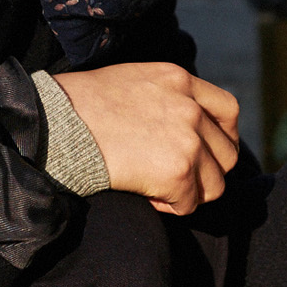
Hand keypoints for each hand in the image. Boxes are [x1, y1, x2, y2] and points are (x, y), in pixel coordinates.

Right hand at [51, 63, 240, 214]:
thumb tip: (180, 128)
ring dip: (189, 193)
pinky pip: (188, 205)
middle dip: (206, 172)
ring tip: (157, 188)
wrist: (58, 125)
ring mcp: (188, 140)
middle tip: (176, 178)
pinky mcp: (177, 172)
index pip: (228, 110)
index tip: (207, 151)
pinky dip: (169, 207)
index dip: (222, 137)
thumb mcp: (133, 82)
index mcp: (179, 80)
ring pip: (214, 185)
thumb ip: (166, 97)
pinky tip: (145, 195)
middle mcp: (191, 108)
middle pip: (227, 154)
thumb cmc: (80, 106)